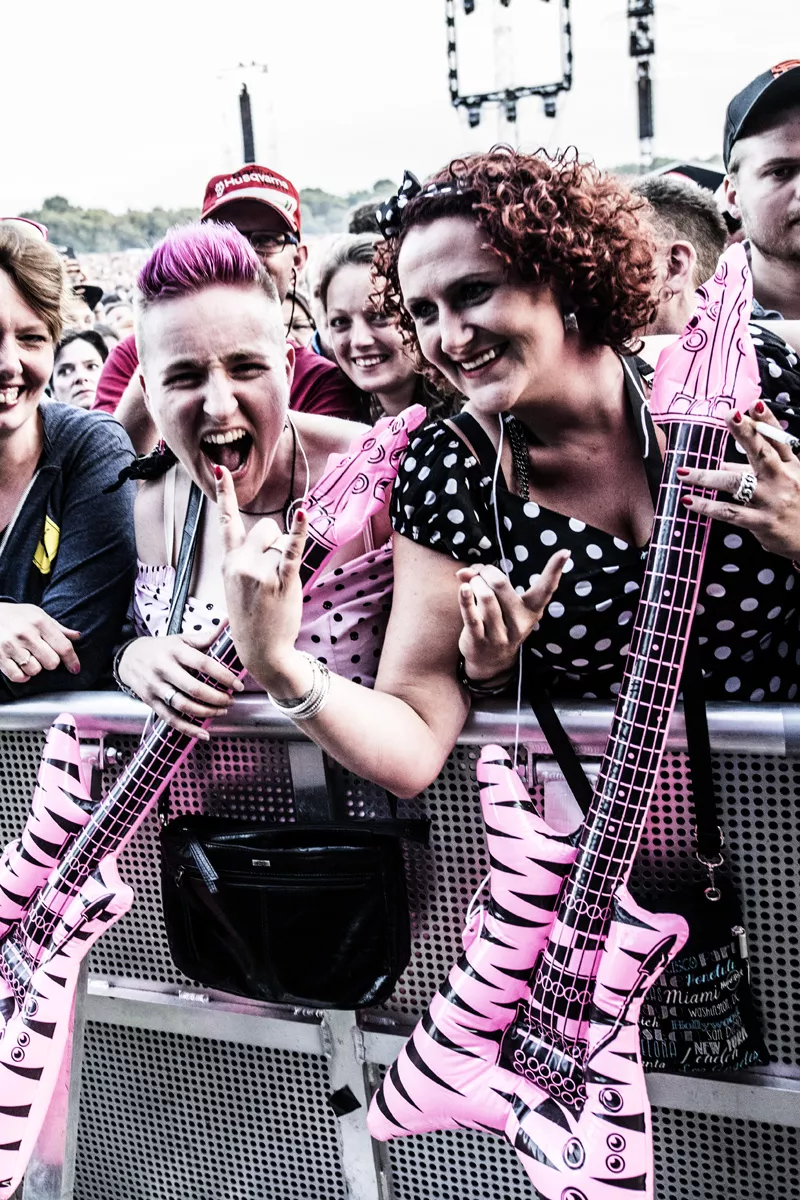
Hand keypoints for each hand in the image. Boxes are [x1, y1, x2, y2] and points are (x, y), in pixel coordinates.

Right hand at [0, 603, 80, 683]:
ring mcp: (11, 645)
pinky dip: (22, 676)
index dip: (72, 660)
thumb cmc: (16, 615)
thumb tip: (77, 636)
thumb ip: (57, 627)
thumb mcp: (37, 614)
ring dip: (35, 668)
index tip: (75, 668)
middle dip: (51, 662)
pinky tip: (21, 667)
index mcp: (39, 622)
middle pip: (51, 662)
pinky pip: (17, 676)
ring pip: (35, 670)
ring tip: (29, 659)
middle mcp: (26, 634)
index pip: (63, 646)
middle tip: (44, 656)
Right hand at [117, 630, 243, 738]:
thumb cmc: (163, 648)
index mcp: (175, 651)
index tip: (238, 684)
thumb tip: (228, 624)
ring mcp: (156, 687)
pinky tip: (204, 734)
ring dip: (206, 712)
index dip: (223, 675)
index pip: (203, 663)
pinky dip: (188, 729)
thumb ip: (205, 637)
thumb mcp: (181, 639)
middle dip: (217, 698)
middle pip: (194, 688)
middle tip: (231, 700)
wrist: (129, 657)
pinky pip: (171, 719)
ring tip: (222, 711)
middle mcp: (164, 669)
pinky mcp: (150, 702)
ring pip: (183, 705)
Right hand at [215, 464, 308, 689]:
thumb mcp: (237, 585)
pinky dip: (299, 532)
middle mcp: (239, 564)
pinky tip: (303, 514)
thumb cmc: (253, 617)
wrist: (260, 650)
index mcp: (228, 563)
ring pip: (280, 544)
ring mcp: (259, 572)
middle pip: (265, 529)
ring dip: (285, 560)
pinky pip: (291, 550)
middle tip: (273, 574)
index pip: (226, 522)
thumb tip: (272, 535)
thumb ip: (245, 559)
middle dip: (274, 544)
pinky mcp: (280, 581)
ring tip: (278, 588)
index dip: (224, 494)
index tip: (220, 470)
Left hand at [456, 550, 570, 682]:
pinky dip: (465, 599)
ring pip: (486, 598)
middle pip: (500, 584)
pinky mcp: (480, 641)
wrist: (491, 661)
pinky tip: (462, 588)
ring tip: (471, 582)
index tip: (565, 552)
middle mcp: (519, 623)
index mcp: (531, 610)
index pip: (545, 589)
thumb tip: (466, 571)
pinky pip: (471, 616)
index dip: (555, 570)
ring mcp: (500, 634)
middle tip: (480, 572)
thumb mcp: (504, 603)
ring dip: (474, 583)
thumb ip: (488, 581)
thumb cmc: (499, 621)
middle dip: (486, 572)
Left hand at [678, 401, 799, 559]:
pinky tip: (689, 501)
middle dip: (745, 432)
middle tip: (728, 415)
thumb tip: (722, 465)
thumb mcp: (786, 483)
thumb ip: (754, 471)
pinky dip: (707, 506)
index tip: (753, 404)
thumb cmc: (796, 507)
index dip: (767, 420)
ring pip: (736, 483)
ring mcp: (772, 500)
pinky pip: (730, 512)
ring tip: (683, 472)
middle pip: (762, 452)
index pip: (778, 439)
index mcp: (791, 466)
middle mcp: (783, 479)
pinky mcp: (763, 522)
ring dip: (706, 476)